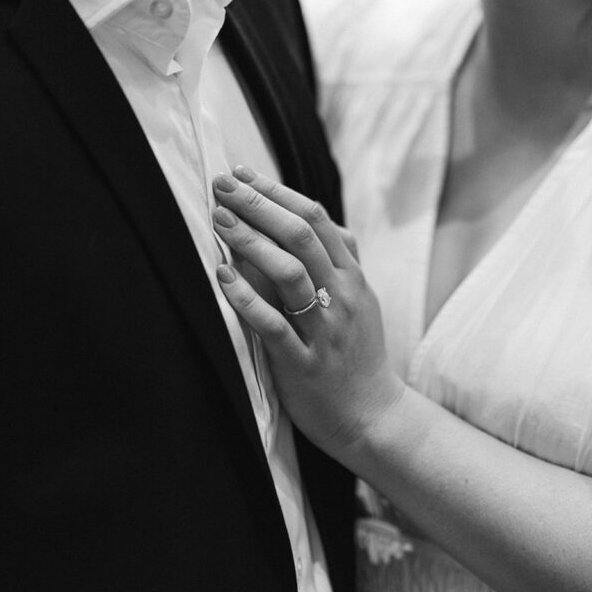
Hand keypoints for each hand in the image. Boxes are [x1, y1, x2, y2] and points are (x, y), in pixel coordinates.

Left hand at [211, 166, 405, 460]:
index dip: (277, 191)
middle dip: (259, 204)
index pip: (316, 218)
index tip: (242, 174)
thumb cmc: (356, 355)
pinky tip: (223, 277)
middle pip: (302, 235)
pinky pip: (274, 326)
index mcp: (351, 277)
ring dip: (251, 242)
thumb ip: (335, 261)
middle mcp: (342, 297)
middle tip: (222, 185)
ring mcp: (324, 330)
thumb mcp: (358, 301)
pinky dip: (247, 298)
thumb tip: (303, 218)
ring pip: (290, 273)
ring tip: (219, 220)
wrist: (373, 417)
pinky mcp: (304, 364)